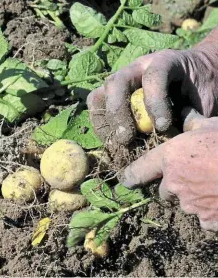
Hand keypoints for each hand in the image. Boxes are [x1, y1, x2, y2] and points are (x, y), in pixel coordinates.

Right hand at [87, 28, 217, 144]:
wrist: (195, 77)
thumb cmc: (200, 89)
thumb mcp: (202, 100)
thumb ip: (187, 116)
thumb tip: (164, 140)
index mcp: (165, 61)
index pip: (154, 76)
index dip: (155, 102)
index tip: (162, 127)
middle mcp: (137, 68)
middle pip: (115, 83)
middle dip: (118, 114)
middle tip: (126, 138)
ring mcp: (122, 80)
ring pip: (99, 94)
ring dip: (103, 122)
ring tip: (116, 142)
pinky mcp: (113, 94)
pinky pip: (96, 106)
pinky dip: (99, 125)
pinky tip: (111, 140)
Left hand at [123, 110, 217, 231]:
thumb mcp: (212, 126)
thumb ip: (192, 123)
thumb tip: (184, 116)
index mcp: (171, 157)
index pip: (141, 168)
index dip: (132, 175)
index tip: (126, 180)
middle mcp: (174, 182)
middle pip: (165, 190)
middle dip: (175, 186)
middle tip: (196, 176)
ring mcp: (190, 203)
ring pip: (185, 203)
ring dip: (194, 198)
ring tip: (214, 185)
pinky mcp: (207, 220)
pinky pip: (204, 218)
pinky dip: (211, 212)